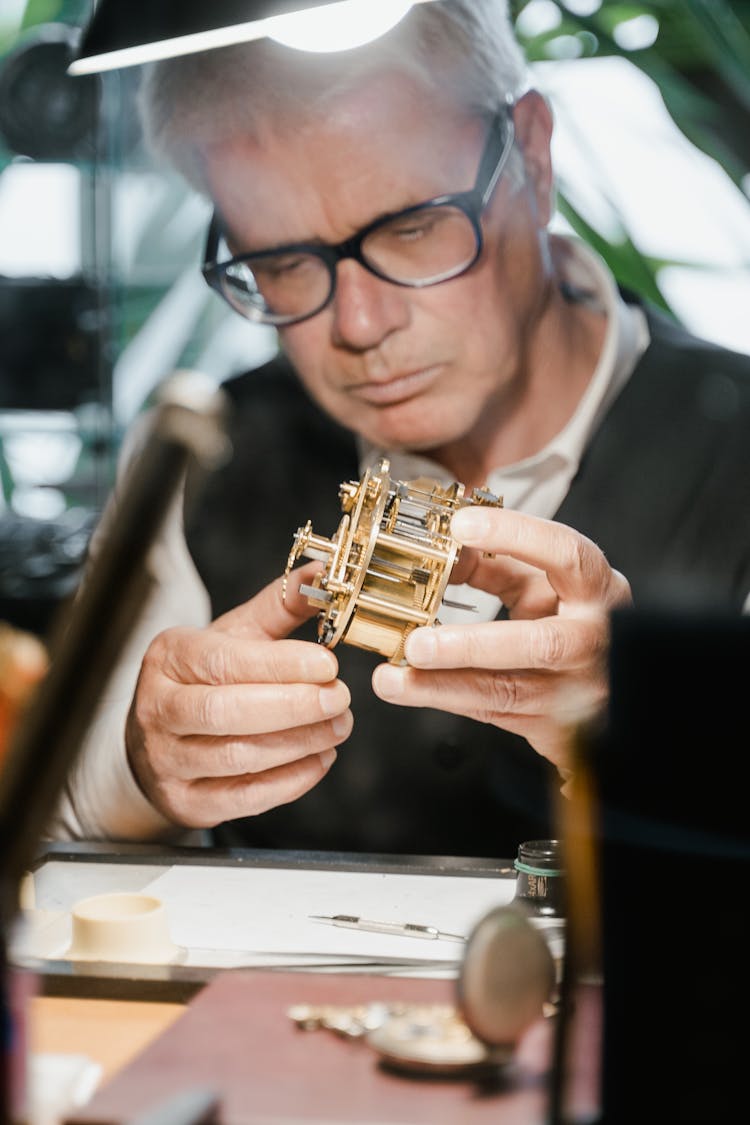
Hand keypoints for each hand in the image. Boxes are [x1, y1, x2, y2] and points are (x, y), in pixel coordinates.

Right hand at [126, 563, 351, 826]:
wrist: (157, 740)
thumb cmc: (203, 680)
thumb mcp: (232, 635)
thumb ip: (279, 606)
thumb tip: (322, 571)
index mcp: (170, 657)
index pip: (224, 661)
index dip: (281, 665)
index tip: (329, 664)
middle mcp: (159, 709)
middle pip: (227, 712)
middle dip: (293, 707)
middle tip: (340, 699)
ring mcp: (166, 761)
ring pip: (237, 757)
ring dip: (299, 744)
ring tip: (338, 726)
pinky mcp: (185, 802)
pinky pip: (243, 798)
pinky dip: (290, 781)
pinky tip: (320, 759)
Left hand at [372, 506, 630, 783]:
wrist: (605, 690)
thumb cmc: (568, 623)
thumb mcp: (540, 585)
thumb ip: (496, 565)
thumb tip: (445, 545)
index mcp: (597, 589)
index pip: (567, 554)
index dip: (517, 536)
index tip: (461, 526)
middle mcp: (594, 639)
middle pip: (540, 643)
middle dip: (472, 645)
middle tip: (416, 644)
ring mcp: (578, 689)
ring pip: (508, 690)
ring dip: (444, 684)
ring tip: (394, 678)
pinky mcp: (556, 725)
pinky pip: (494, 711)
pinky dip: (446, 697)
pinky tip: (407, 689)